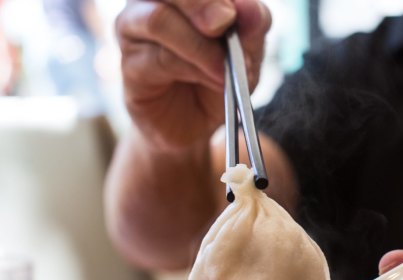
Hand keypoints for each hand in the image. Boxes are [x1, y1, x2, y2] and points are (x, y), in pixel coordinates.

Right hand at [116, 0, 270, 150]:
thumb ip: (252, 27)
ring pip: (157, 18)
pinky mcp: (130, 64)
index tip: (235, 12)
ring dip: (199, 45)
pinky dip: (193, 69)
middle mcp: (152, 1)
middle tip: (225, 22)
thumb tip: (249, 7)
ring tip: (225, 68)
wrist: (197, 123)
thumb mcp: (249, 53)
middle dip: (200, 2)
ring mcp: (134, 29)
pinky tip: (215, 79)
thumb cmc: (218, 78)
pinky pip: (158, 58)